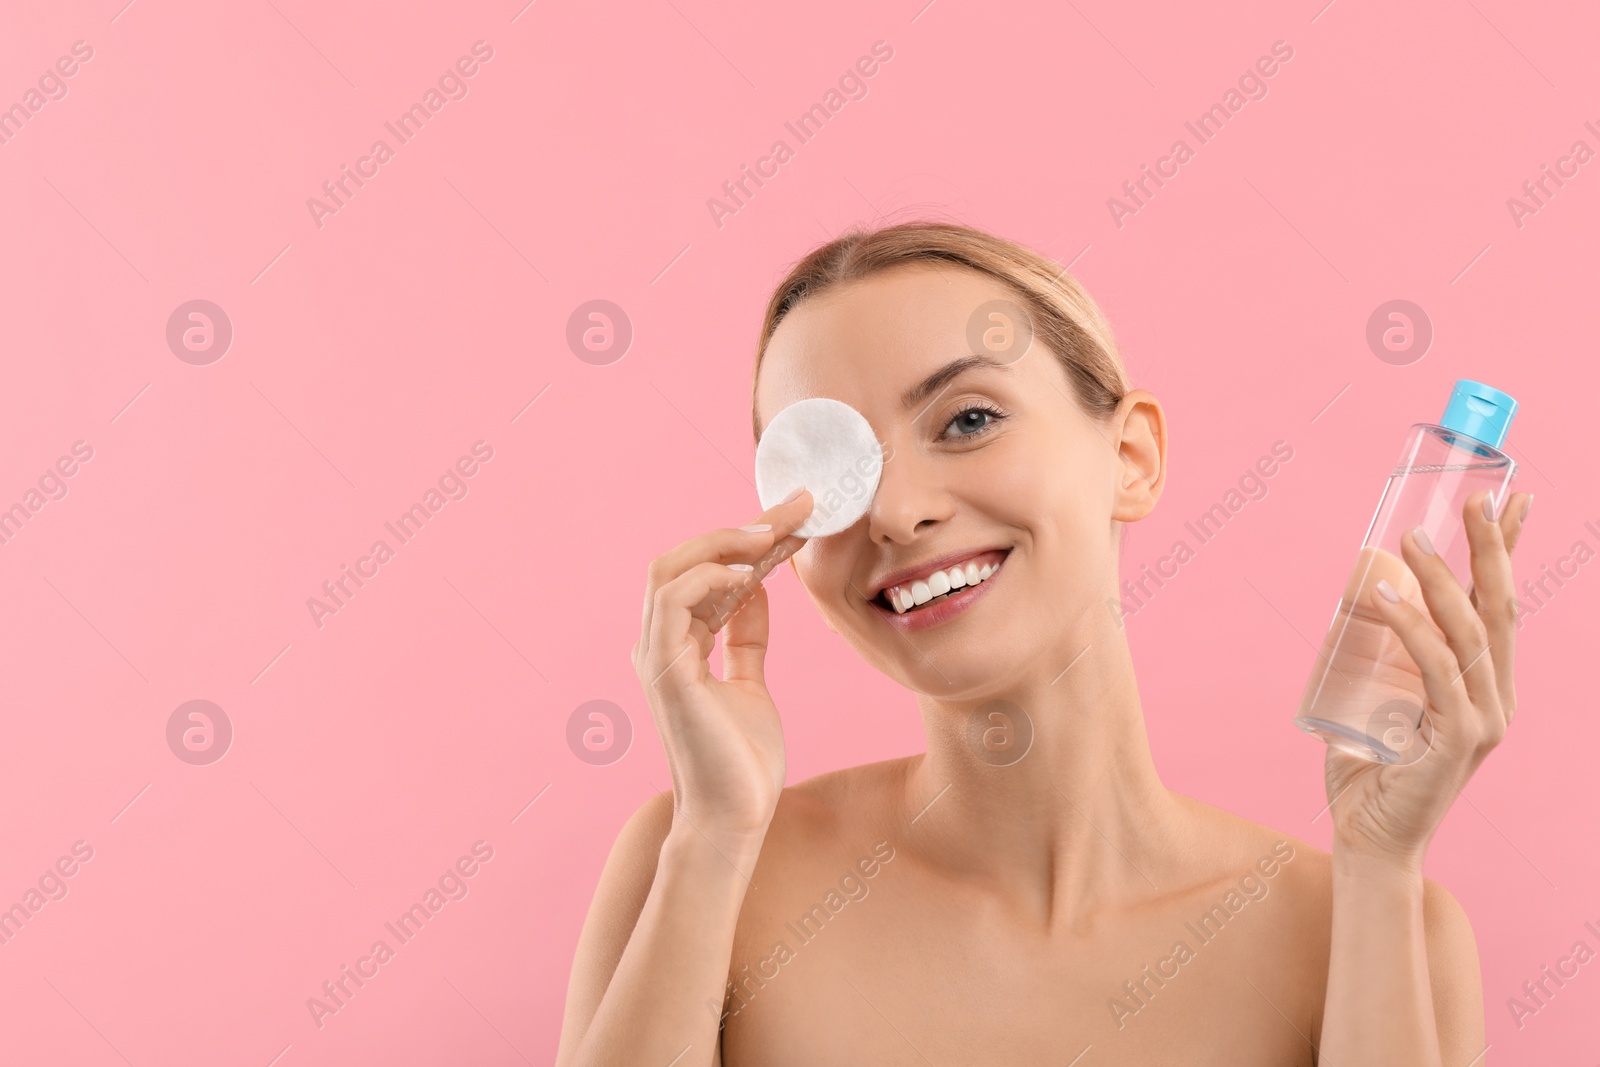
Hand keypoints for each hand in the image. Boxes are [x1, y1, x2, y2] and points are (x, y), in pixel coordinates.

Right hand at [632, 489, 813, 844]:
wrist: (734, 818)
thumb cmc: (741, 761)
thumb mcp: (750, 682)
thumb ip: (746, 636)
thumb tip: (758, 588)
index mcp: (677, 644)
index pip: (706, 573)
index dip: (748, 541)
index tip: (796, 517)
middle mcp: (659, 643)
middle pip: (683, 560)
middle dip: (737, 529)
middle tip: (792, 509)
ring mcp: (656, 656)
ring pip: (667, 570)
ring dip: (721, 543)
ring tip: (770, 534)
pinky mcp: (665, 671)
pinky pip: (671, 601)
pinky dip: (705, 577)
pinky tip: (747, 574)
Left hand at [1324, 490, 1531, 865]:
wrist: (1368, 840)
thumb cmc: (1369, 771)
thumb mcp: (1379, 700)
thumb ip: (1380, 659)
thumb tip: (1358, 599)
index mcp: (1484, 687)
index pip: (1502, 607)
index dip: (1508, 552)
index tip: (1510, 500)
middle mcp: (1495, 700)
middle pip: (1501, 610)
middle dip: (1492, 550)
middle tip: (1476, 498)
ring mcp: (1481, 721)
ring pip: (1470, 634)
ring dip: (1443, 580)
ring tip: (1413, 539)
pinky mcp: (1456, 740)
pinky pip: (1436, 669)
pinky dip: (1412, 626)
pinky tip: (1386, 595)